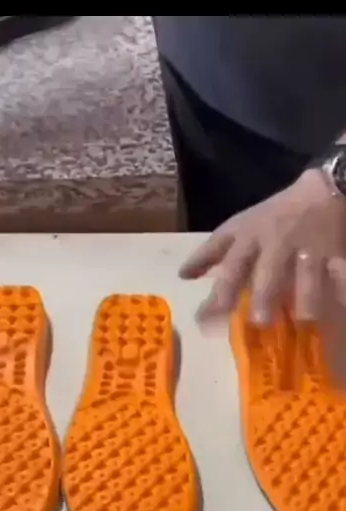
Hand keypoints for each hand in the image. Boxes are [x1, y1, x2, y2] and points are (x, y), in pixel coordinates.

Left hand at [179, 169, 345, 324]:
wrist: (325, 187)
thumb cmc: (276, 213)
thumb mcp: (241, 226)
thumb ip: (212, 253)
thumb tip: (183, 276)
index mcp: (250, 236)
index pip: (229, 265)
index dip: (216, 292)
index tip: (203, 319)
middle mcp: (277, 242)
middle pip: (267, 271)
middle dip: (261, 295)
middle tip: (257, 320)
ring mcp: (308, 247)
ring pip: (306, 274)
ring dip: (305, 298)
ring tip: (303, 320)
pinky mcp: (336, 252)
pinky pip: (340, 272)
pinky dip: (341, 287)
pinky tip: (340, 302)